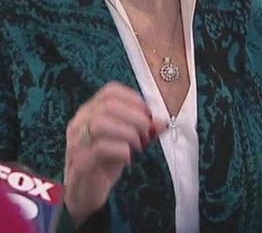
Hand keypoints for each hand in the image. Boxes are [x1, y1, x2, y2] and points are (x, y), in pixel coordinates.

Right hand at [63, 82, 165, 225]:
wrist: (86, 193)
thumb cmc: (106, 162)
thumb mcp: (129, 141)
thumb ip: (146, 130)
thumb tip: (163, 121)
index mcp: (89, 112)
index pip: (110, 91)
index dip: (134, 98)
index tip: (149, 113)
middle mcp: (79, 124)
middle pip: (108, 106)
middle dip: (135, 117)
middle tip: (147, 132)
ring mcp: (76, 142)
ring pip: (101, 123)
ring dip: (128, 132)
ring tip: (138, 145)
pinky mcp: (79, 162)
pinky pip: (100, 148)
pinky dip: (121, 150)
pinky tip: (128, 158)